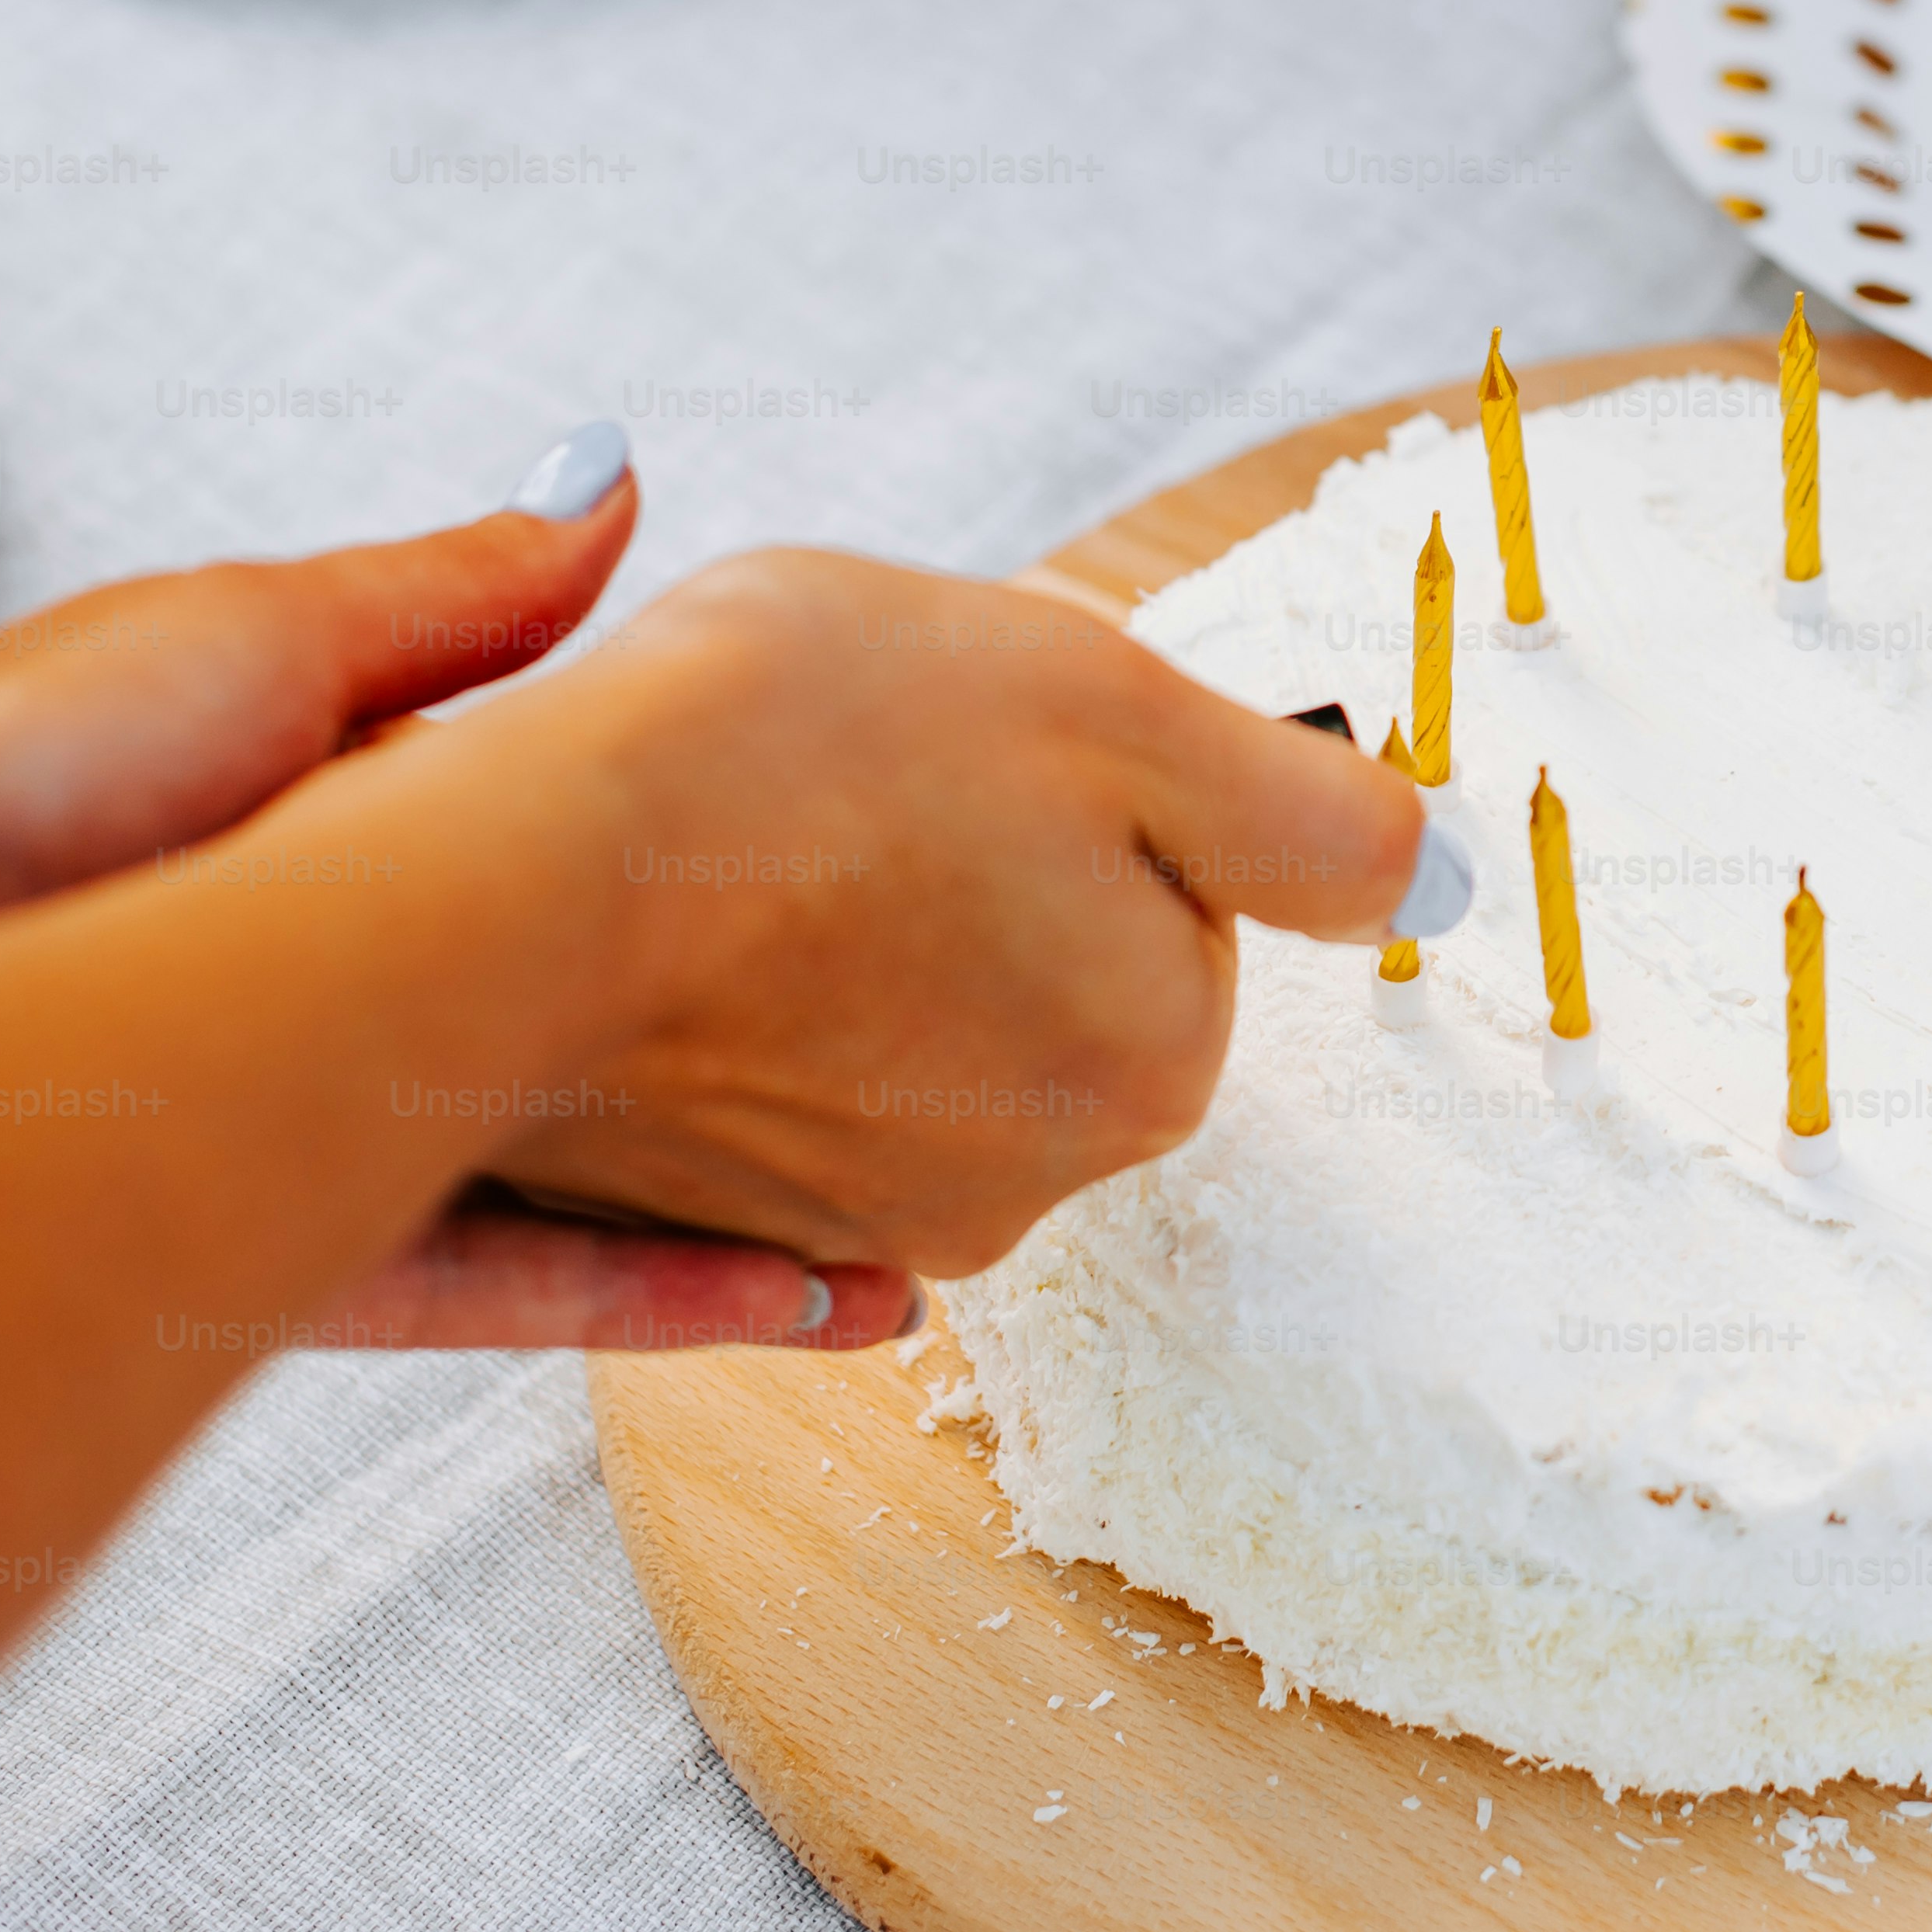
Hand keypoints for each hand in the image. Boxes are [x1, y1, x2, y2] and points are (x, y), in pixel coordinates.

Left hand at [0, 423, 903, 1347]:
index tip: (893, 881)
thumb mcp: (285, 632)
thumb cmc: (15, 761)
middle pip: (635, 1043)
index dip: (761, 879)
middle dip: (804, 1078)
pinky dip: (673, 1296)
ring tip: (932, 1233)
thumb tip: (616, 481)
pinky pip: (533, 1279)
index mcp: (376, 837)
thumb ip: (474, 593)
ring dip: (775, 1218)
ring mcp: (346, 1125)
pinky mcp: (309, 1241)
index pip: (607, 862)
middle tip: (962, 1076)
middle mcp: (372, 994)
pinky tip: (811, 1301)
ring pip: (614, 1186)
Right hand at [376, 547, 1439, 1278]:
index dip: (1079, 779)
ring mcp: (854, 1221)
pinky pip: (771, 1079)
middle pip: (1044, 960)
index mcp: (1151, 1063)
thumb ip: (1310, 811)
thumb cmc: (795, 754)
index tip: (969, 751)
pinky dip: (736, 1012)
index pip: (1170, 882)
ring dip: (840, 927)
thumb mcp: (1114, 704)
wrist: (490, 882)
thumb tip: (1442, 877)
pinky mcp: (697, 1227)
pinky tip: (680, 955)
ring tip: (742, 858)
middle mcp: (1027, 1185)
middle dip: (967, 861)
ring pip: (902, 1013)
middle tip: (844, 787)